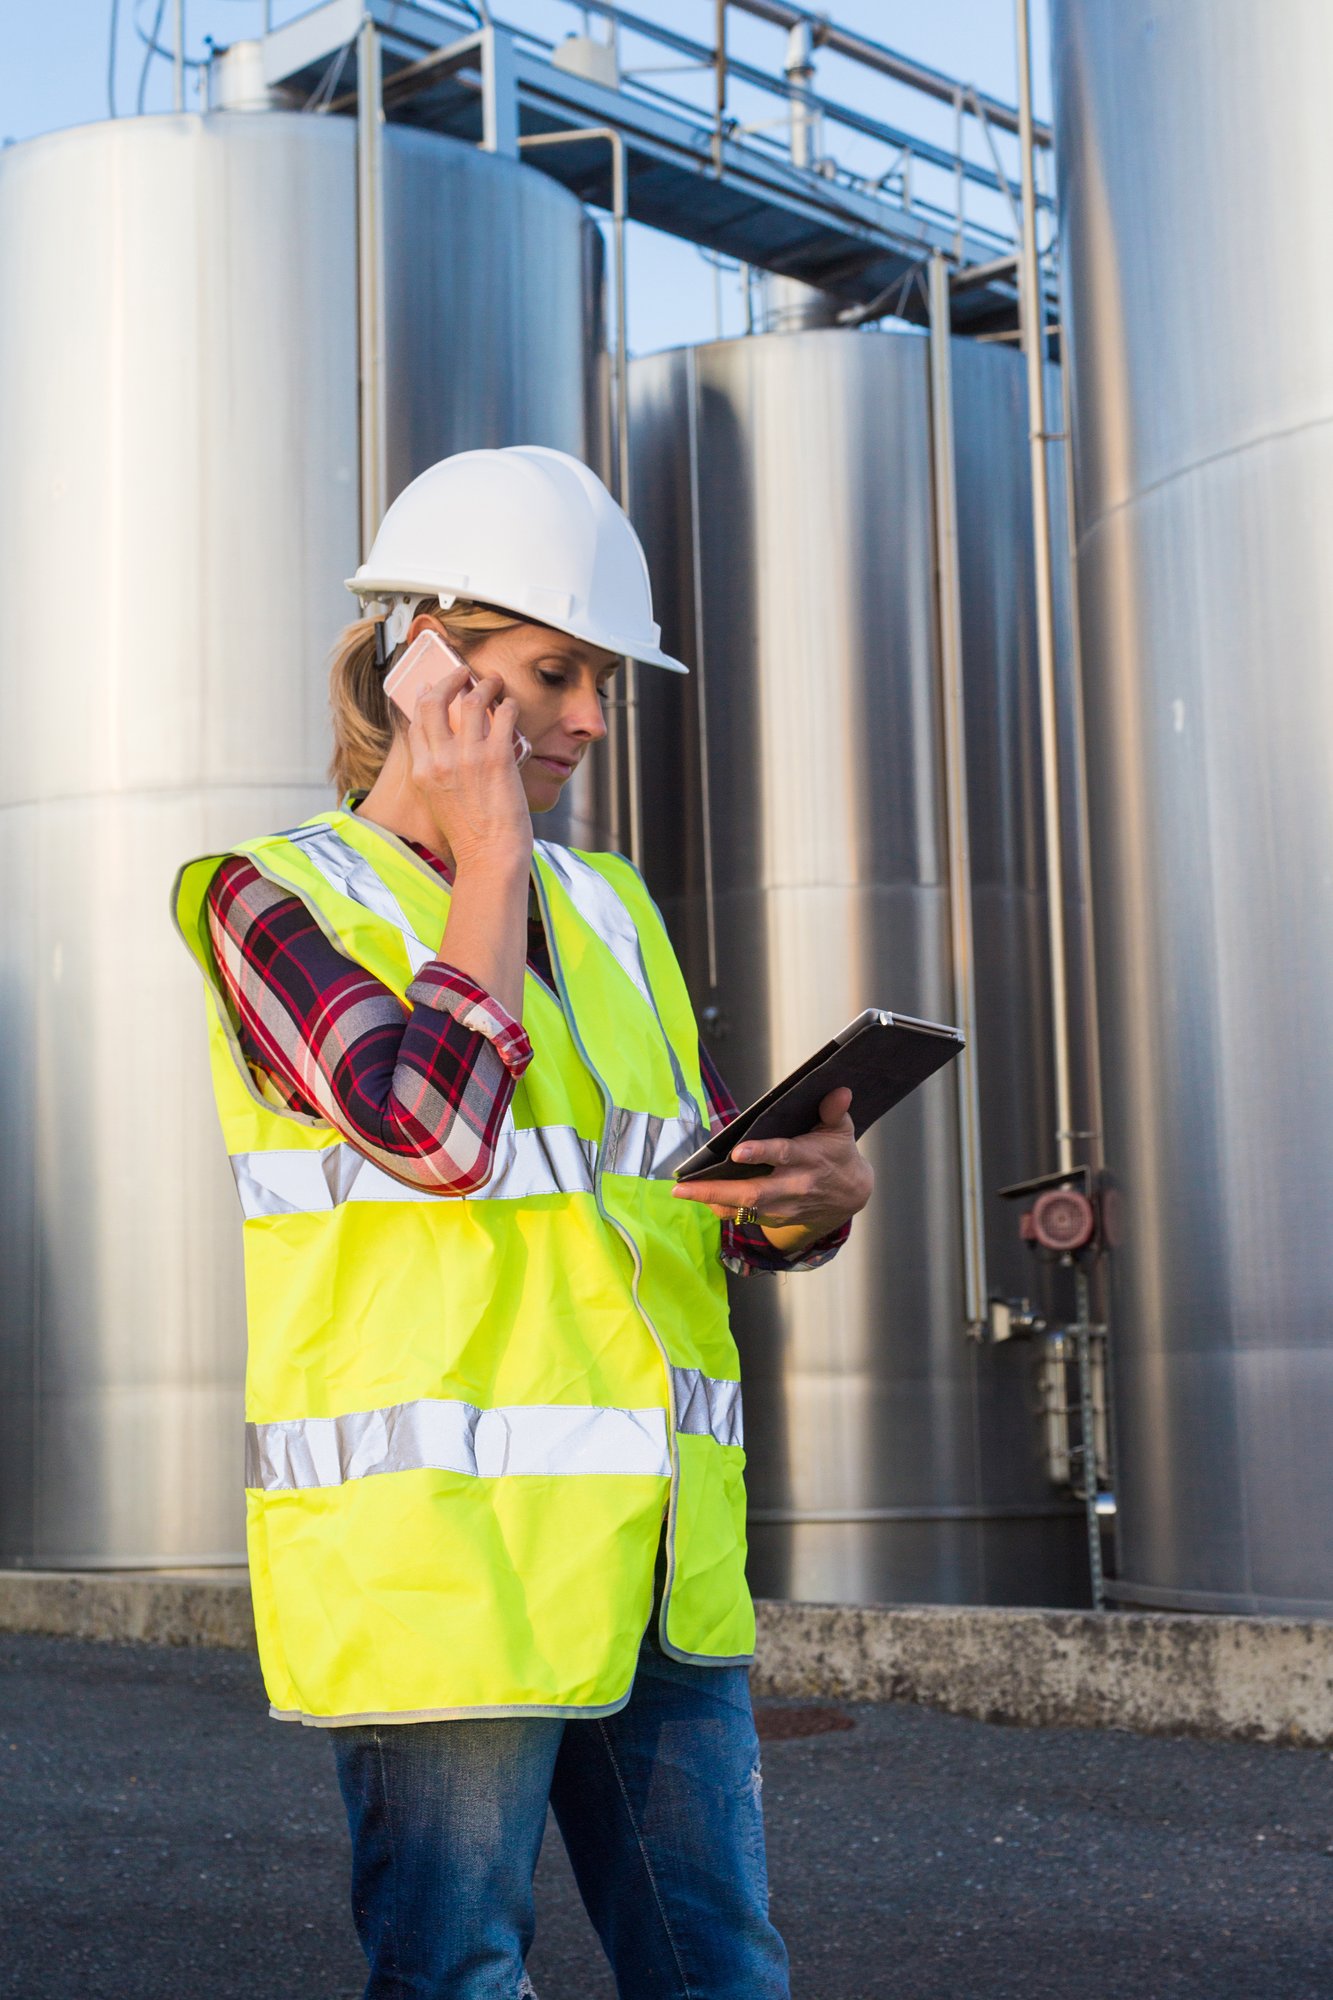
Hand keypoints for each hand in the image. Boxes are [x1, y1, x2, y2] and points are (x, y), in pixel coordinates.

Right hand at [408, 666, 532, 873]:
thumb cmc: (470, 836)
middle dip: (448, 679)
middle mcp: (439, 760)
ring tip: (493, 680)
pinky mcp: (496, 758)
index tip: (432, 688)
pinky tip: (511, 705)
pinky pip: (502, 715)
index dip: (424, 698)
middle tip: (462, 672)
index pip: (416, 723)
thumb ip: (438, 774)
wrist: (489, 857)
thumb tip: (447, 752)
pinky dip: (508, 704)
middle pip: (434, 701)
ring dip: (484, 684)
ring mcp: (467, 757)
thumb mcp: (439, 802)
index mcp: (422, 772)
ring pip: (471, 700)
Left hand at [671, 1086, 873, 1241]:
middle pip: (753, 1192)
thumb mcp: (841, 1130)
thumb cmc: (837, 1155)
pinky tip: (699, 1197)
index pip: (783, 1155)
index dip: (761, 1154)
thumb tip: (839, 1090)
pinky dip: (721, 1208)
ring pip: (744, 1208)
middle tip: (683, 1186)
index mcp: (808, 1159)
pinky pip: (744, 1217)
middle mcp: (794, 1186)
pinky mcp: (776, 1219)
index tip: (737, 1152)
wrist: (848, 1196)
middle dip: (716, 1189)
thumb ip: (834, 1111)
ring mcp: (784, 1207)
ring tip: (683, 1190)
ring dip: (712, 1200)